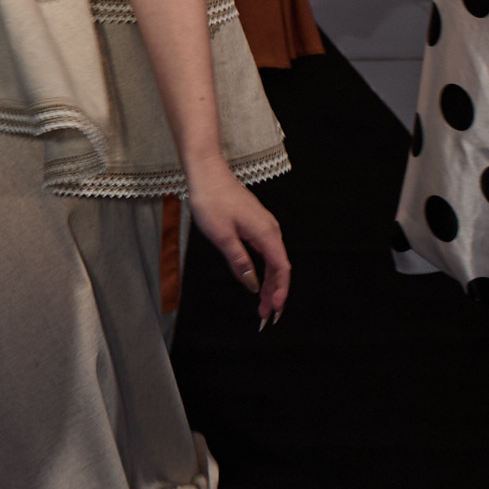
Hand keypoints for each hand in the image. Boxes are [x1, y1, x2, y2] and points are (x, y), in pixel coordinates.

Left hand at [187, 169, 289, 326]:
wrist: (207, 172)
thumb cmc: (211, 200)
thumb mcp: (222, 236)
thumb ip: (240, 262)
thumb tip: (253, 285)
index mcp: (266, 233)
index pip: (281, 269)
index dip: (280, 292)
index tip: (275, 311)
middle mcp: (270, 230)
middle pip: (279, 267)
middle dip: (275, 293)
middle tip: (266, 316)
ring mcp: (264, 226)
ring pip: (272, 261)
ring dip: (269, 284)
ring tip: (262, 305)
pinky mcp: (255, 224)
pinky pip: (265, 253)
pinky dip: (263, 270)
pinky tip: (258, 281)